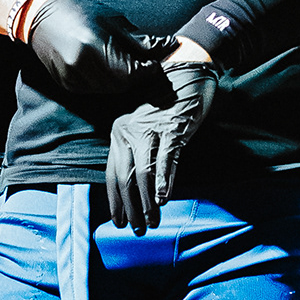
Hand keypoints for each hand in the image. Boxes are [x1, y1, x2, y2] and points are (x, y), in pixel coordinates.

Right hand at [23, 0, 170, 99]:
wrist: (42, 15)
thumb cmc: (81, 12)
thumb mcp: (114, 21)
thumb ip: (142, 40)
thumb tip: (170, 47)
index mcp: (93, 46)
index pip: (132, 72)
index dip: (148, 70)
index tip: (154, 64)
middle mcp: (80, 65)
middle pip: (121, 84)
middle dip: (136, 77)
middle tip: (142, 64)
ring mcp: (70, 77)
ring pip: (109, 90)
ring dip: (121, 81)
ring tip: (123, 64)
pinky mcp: (66, 84)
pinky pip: (94, 90)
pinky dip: (105, 83)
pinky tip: (105, 68)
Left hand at [105, 63, 218, 232]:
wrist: (187, 71)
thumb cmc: (167, 103)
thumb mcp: (145, 127)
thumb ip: (137, 152)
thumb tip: (136, 189)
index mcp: (118, 132)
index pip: (112, 174)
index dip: (115, 200)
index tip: (120, 221)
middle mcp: (128, 131)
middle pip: (125, 178)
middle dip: (131, 207)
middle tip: (139, 228)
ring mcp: (149, 130)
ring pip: (142, 173)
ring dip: (147, 201)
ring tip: (153, 220)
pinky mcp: (171, 129)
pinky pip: (165, 159)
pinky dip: (163, 180)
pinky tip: (162, 198)